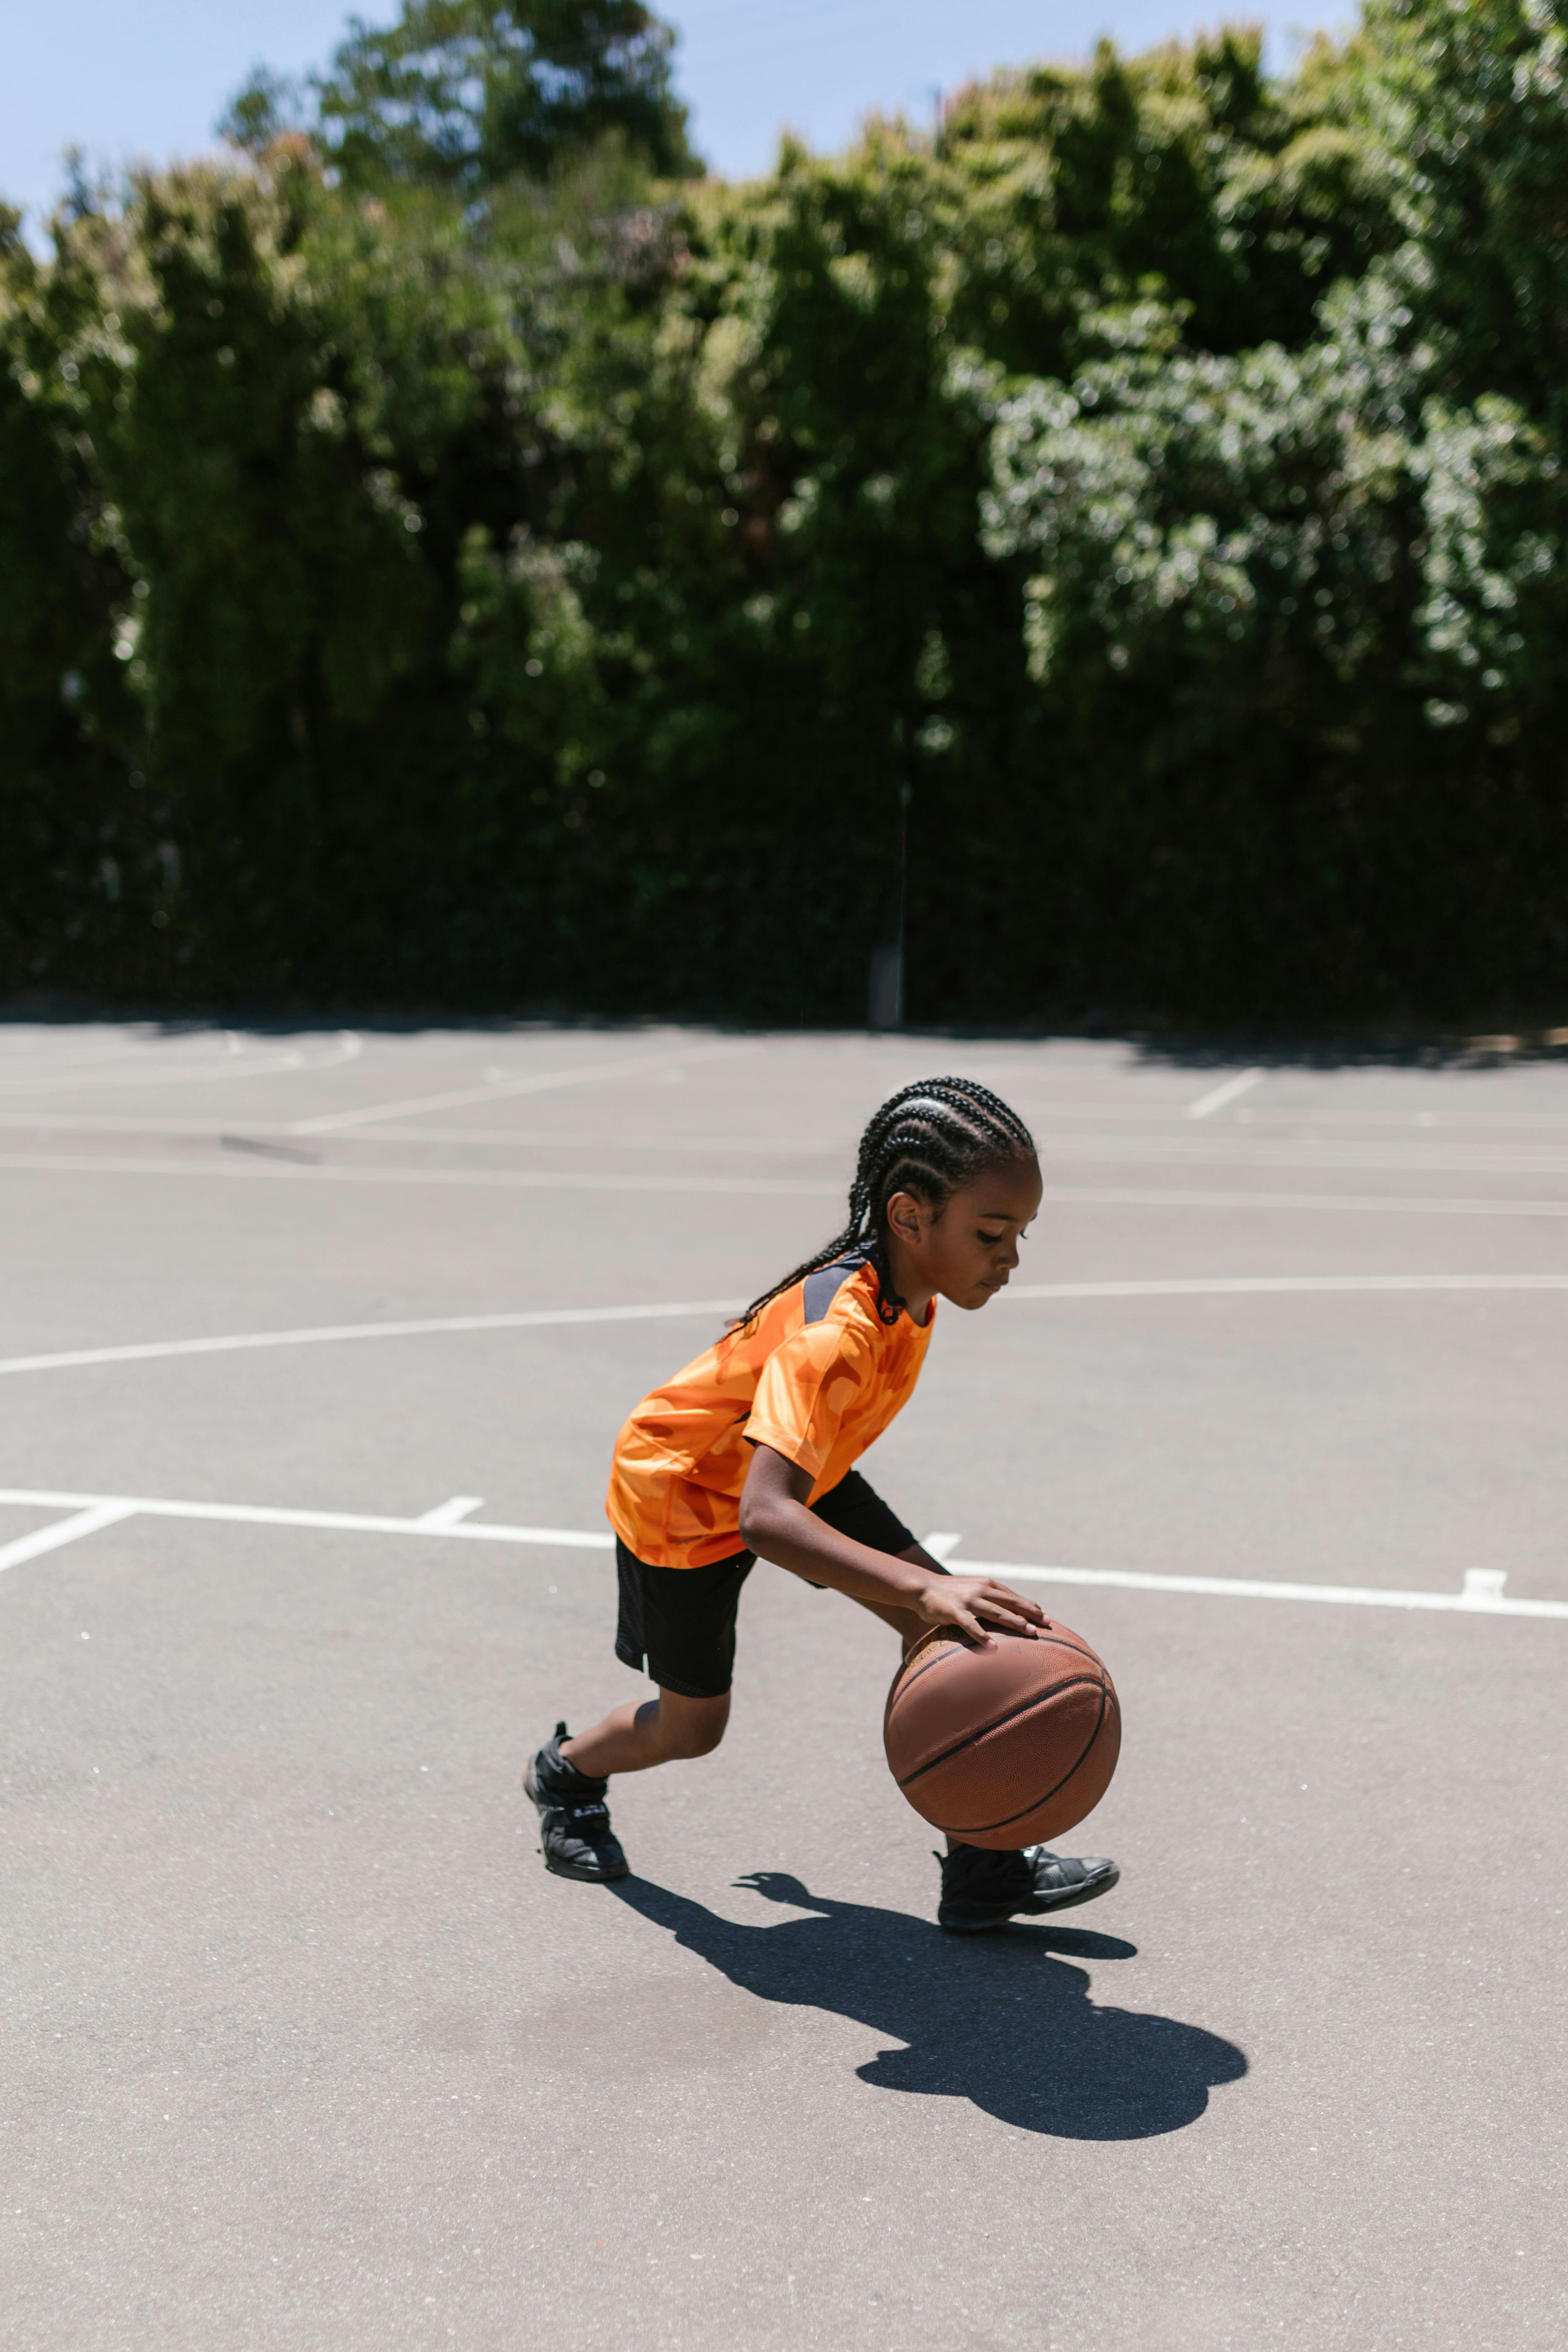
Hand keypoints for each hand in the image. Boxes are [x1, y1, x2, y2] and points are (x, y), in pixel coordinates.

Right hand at [915, 1573, 1046, 1646]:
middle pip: (1011, 1603)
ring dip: (1015, 1622)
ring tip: (1030, 1633)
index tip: (1045, 1617)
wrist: (923, 1587)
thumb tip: (1007, 1612)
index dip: (1030, 1607)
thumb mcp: (973, 1589)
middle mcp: (981, 1590)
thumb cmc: (950, 1592)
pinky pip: (971, 1625)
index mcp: (987, 1584)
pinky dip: (982, 1636)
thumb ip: (989, 1598)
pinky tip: (993, 1647)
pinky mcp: (955, 1611)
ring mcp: (968, 1600)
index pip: (1014, 1596)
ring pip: (997, 1612)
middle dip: (1030, 1614)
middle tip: (1046, 1625)